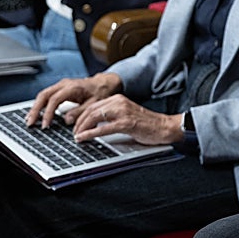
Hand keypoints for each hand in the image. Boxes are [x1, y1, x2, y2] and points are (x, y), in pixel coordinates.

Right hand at [27, 72, 121, 127]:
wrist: (103, 83)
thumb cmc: (100, 92)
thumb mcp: (93, 104)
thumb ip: (80, 112)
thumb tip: (67, 120)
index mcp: (72, 87)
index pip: (54, 100)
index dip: (48, 113)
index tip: (45, 125)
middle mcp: (64, 84)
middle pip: (44, 95)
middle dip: (35, 109)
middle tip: (30, 122)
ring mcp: (61, 85)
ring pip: (43, 94)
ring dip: (36, 107)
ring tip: (30, 119)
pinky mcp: (60, 88)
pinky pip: (47, 95)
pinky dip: (40, 104)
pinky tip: (37, 113)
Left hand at [69, 94, 184, 145]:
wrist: (164, 127)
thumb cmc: (147, 124)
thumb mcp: (125, 115)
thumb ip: (111, 117)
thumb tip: (93, 125)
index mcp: (118, 99)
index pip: (93, 105)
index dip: (81, 116)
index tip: (75, 126)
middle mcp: (119, 102)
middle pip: (91, 110)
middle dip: (79, 123)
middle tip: (74, 133)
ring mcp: (123, 112)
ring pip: (94, 117)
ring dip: (82, 128)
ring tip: (77, 136)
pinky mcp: (127, 123)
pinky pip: (103, 128)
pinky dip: (90, 134)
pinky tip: (83, 138)